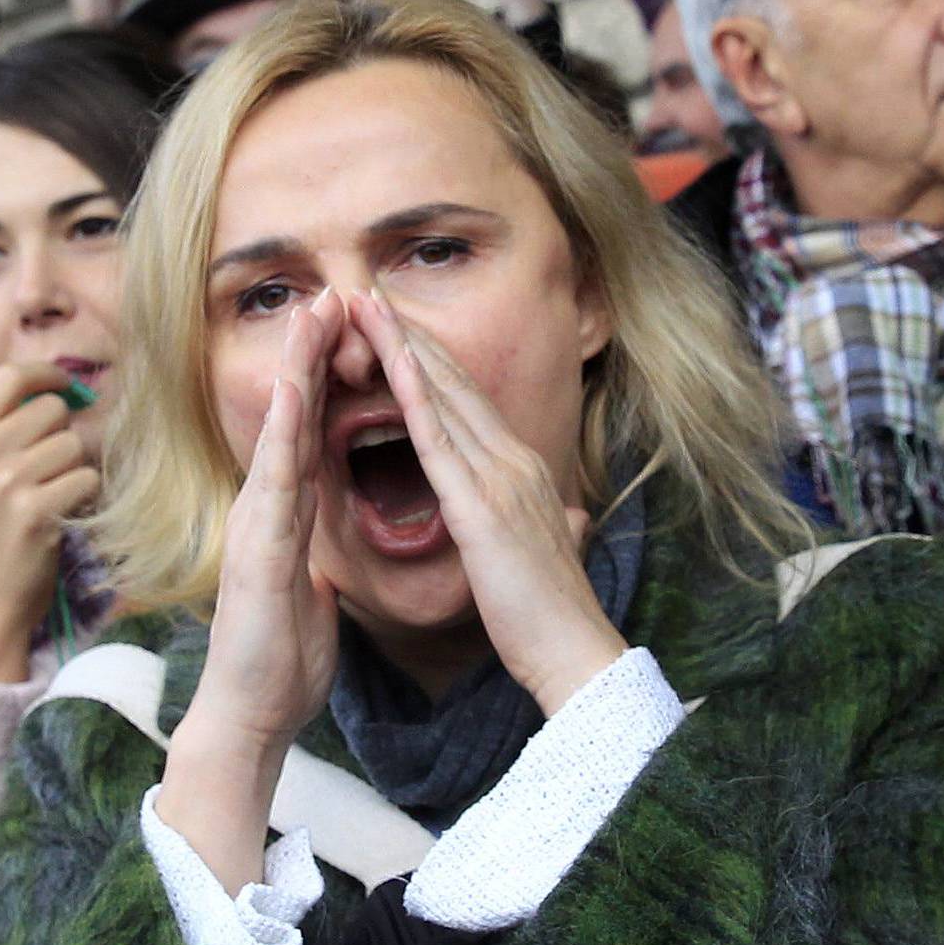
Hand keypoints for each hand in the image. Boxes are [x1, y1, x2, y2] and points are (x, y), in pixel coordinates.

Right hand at [0, 364, 98, 681]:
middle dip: (64, 435)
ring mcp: (5, 482)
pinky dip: (84, 496)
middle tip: (49, 471)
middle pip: (53, 410)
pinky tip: (61, 516)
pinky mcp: (36, 511)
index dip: (48, 373)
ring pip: (75, 444)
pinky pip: (87, 477)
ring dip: (74, 469)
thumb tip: (61, 389)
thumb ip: (3, 430)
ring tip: (50, 498)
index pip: (10, 375)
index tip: (66, 385)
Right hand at [190, 290, 342, 754]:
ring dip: (293, 372)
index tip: (348, 327)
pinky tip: (289, 395)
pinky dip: (280, 435)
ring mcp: (258, 525)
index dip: (327, 377)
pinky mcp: (258, 552)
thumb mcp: (309, 581)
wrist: (252, 716)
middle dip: (309, 353)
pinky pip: (272, 484)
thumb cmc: (281, 656)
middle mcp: (268, 508)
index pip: (312, 430)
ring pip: (279, 433)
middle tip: (330, 291)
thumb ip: (310, 540)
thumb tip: (320, 515)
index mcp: (289, 514)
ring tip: (310, 315)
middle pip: (292, 416)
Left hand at [352, 287, 621, 716]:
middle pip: (455, 383)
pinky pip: (440, 441)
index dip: (433, 359)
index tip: (400, 324)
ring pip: (444, 397)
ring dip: (404, 348)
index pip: (471, 402)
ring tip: (369, 308)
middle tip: (371, 293)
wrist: (575, 651)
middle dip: (411, 335)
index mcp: (524, 471)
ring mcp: (501, 478)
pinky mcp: (481, 506)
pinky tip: (394, 365)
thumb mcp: (555, 553)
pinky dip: (417, 397)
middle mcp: (514, 460)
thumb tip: (573, 516)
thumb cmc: (555, 615)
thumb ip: (559, 524)